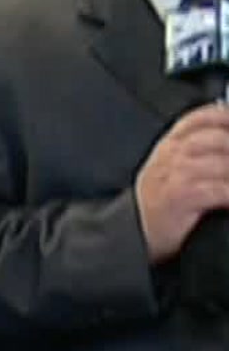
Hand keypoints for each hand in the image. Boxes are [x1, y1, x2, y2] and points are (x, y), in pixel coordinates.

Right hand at [135, 103, 228, 261]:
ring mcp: (174, 176)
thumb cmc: (156, 203)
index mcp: (169, 145)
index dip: (223, 117)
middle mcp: (170, 156)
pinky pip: (219, 190)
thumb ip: (191, 151)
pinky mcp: (180, 197)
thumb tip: (223, 140)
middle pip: (217, 138)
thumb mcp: (166, 169)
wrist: (131, 233)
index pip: (200, 118)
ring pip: (221, 163)